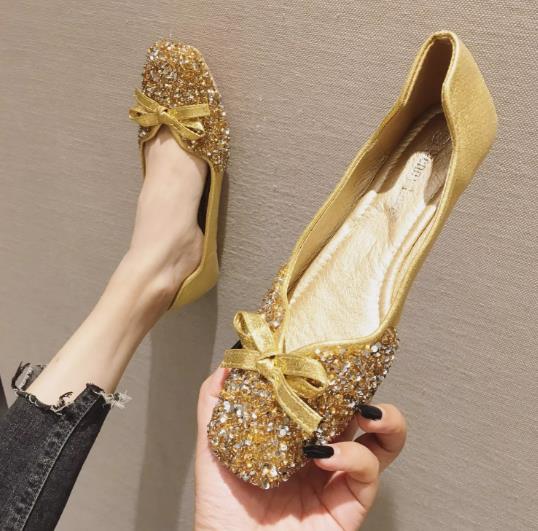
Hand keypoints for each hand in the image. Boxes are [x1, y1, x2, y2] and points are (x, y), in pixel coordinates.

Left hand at [195, 368, 406, 529]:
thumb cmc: (223, 508)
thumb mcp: (214, 445)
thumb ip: (217, 402)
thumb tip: (229, 359)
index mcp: (296, 436)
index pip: (326, 398)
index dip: (334, 375)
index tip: (327, 350)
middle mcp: (323, 453)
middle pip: (361, 413)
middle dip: (368, 389)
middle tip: (356, 373)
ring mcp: (338, 478)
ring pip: (383, 442)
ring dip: (386, 419)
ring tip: (366, 411)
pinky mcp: (349, 505)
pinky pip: (366, 473)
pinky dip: (352, 456)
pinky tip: (326, 452)